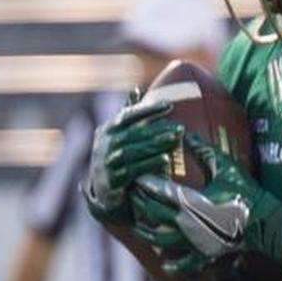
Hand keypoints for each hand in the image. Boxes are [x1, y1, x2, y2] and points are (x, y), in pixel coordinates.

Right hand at [82, 90, 176, 225]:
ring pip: (133, 151)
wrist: (102, 191)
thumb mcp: (116, 135)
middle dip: (157, 129)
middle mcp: (105, 144)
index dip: (148, 109)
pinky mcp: (113, 180)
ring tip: (175, 140)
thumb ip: (127, 114)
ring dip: (156, 145)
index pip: (128, 115)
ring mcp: (107, 163)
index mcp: (107, 130)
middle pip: (133, 133)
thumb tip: (138, 89)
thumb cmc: (114, 158)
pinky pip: (133, 171)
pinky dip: (149, 164)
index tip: (169, 105)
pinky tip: (165, 160)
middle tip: (179, 127)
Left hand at [130, 130, 280, 268]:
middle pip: (152, 212)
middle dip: (140, 203)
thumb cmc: (246, 192)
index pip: (156, 189)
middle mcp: (185, 222)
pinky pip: (186, 264)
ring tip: (139, 227)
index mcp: (188, 200)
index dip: (143, 181)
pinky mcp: (205, 253)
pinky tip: (166, 266)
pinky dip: (175, 266)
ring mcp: (193, 240)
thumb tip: (184, 133)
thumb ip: (203, 150)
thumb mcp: (225, 167)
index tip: (136, 175)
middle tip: (133, 196)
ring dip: (147, 232)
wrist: (266, 222)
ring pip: (160, 239)